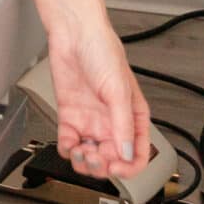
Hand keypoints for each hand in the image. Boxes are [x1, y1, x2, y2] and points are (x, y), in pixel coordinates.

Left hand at [45, 23, 152, 182]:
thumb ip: (122, 124)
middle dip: (102, 165)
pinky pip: (69, 143)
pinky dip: (67, 148)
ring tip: (80, 151)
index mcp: (132, 117)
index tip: (116, 168)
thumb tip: (125, 153)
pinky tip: (68, 142)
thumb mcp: (118, 90)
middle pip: (111, 160)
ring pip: (89, 156)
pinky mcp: (70, 117)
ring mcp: (90, 121)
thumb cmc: (103, 52)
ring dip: (84, 160)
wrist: (74, 34)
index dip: (128, 167)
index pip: (136, 153)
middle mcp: (112, 122)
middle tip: (94, 157)